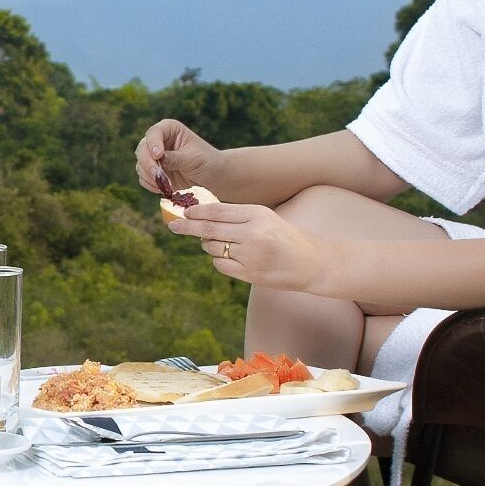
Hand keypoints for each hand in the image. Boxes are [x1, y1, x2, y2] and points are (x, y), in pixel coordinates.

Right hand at [137, 118, 221, 197]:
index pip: (154, 133)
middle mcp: (159, 140)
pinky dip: (150, 184)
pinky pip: (144, 177)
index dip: (153, 143)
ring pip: (140, 164)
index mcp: (170, 129)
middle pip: (142, 149)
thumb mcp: (192, 159)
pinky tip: (162, 189)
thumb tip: (157, 159)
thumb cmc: (206, 161)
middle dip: (148, 163)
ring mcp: (154, 156)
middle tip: (157, 174)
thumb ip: (174, 158)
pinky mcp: (154, 171)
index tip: (158, 155)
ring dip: (149, 176)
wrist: (212, 175)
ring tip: (163, 185)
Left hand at [164, 199, 322, 293]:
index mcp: (257, 215)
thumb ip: (238, 216)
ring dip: (208, 245)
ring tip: (222, 244)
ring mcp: (251, 256)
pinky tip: (231, 258)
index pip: (218, 210)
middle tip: (173, 226)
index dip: (196, 211)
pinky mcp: (250, 274)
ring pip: (212, 248)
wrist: (311, 262)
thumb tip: (201, 215)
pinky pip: (220, 265)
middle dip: (188, 227)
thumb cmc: (284, 237)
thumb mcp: (265, 218)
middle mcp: (253, 234)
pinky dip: (219, 261)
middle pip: (209, 229)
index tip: (183, 212)